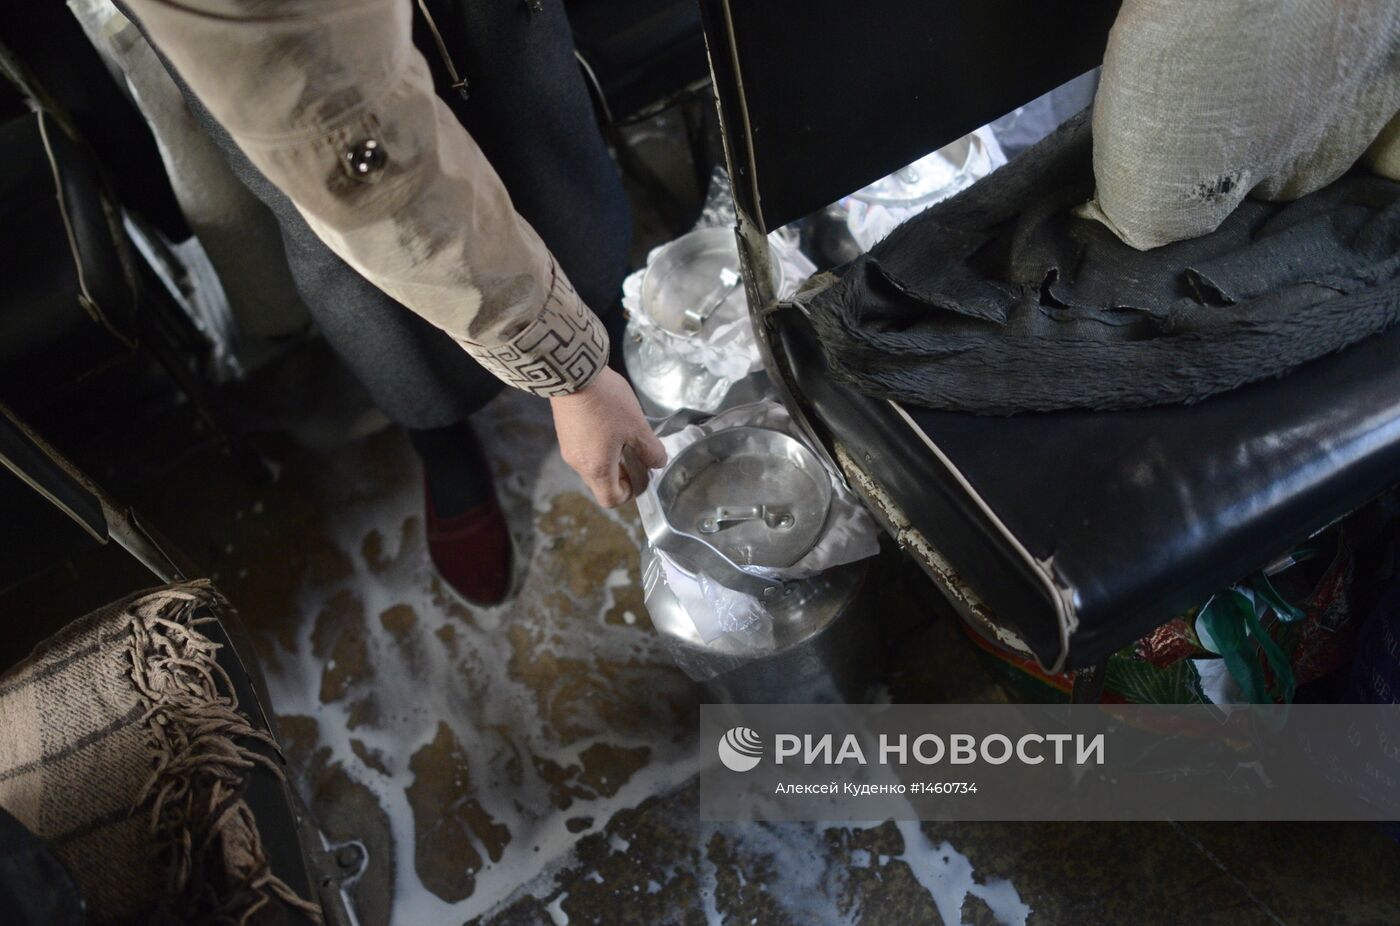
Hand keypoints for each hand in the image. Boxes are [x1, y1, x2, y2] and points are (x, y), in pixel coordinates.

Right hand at [550, 367, 667, 506]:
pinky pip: (584, 449)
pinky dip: (597, 445)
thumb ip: (651, 450)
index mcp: (596, 468)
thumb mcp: (638, 427)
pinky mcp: (564, 432)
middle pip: (601, 483)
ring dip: (609, 457)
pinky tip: (607, 422)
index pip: (611, 499)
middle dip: (621, 474)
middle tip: (635, 451)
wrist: (572, 372)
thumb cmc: (607, 404)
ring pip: (592, 465)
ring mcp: (567, 448)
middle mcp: (578, 464)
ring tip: (622, 433)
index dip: (630, 492)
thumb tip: (656, 462)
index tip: (640, 473)